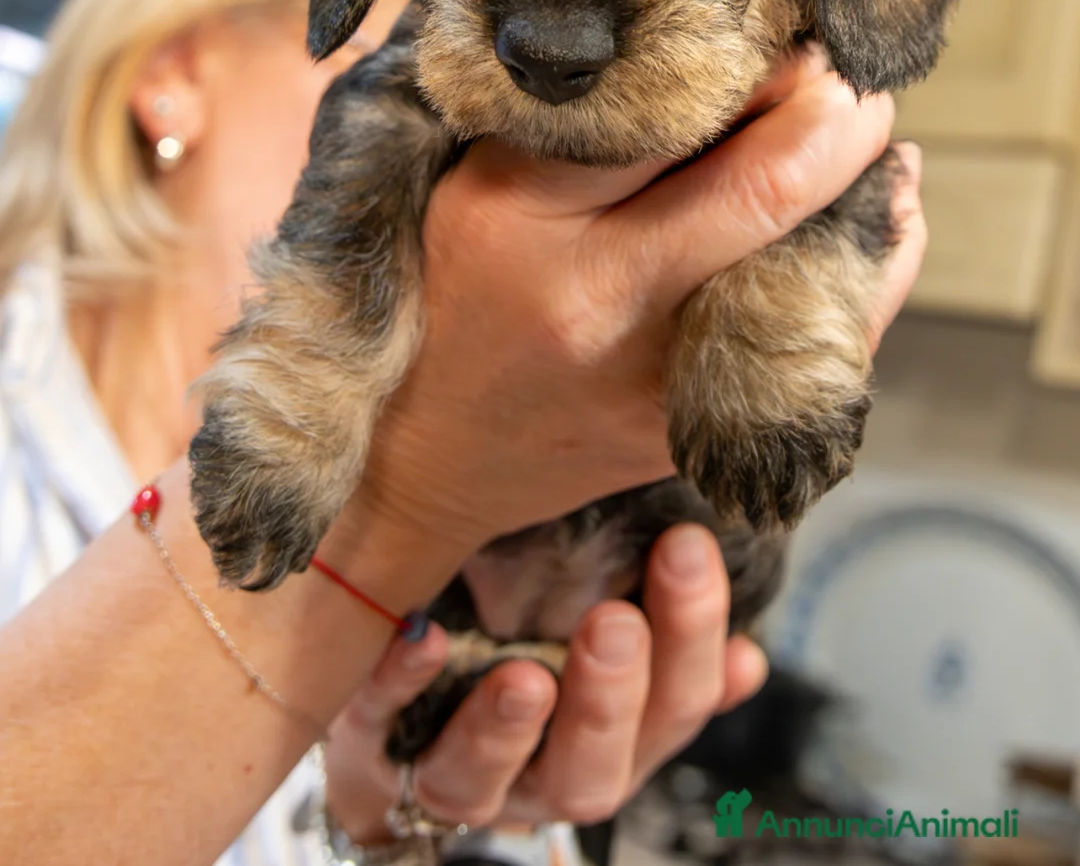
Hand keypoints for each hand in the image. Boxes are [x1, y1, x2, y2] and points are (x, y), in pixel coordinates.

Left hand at [323, 522, 767, 836]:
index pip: (672, 708)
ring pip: (483, 779)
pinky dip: (403, 682)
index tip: (689, 545)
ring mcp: (453, 771)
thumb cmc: (526, 657)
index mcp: (614, 745)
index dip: (690, 639)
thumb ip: (669, 651)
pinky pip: (382, 722)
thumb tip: (749, 659)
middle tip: (615, 624)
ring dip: (506, 729)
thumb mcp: (603, 655)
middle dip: (608, 700)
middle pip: (589, 770)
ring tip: (524, 679)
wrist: (397, 734)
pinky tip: (423, 638)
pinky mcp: (372, 742)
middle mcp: (541, 775)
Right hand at [356, 49, 917, 553]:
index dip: (759, 69)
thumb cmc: (450, 291)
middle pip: (766, 192)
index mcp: (526, 215)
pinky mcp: (696, 431)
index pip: (671, 115)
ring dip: (869, 200)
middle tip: (858, 83)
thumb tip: (714, 51)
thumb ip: (580, 119)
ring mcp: (657, 381)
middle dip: (839, 121)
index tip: (793, 40)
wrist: (420, 456)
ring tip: (877, 152)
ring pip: (818, 276)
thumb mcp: (478, 179)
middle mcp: (601, 302)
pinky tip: (867, 232)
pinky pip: (817, 350)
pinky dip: (860, 280)